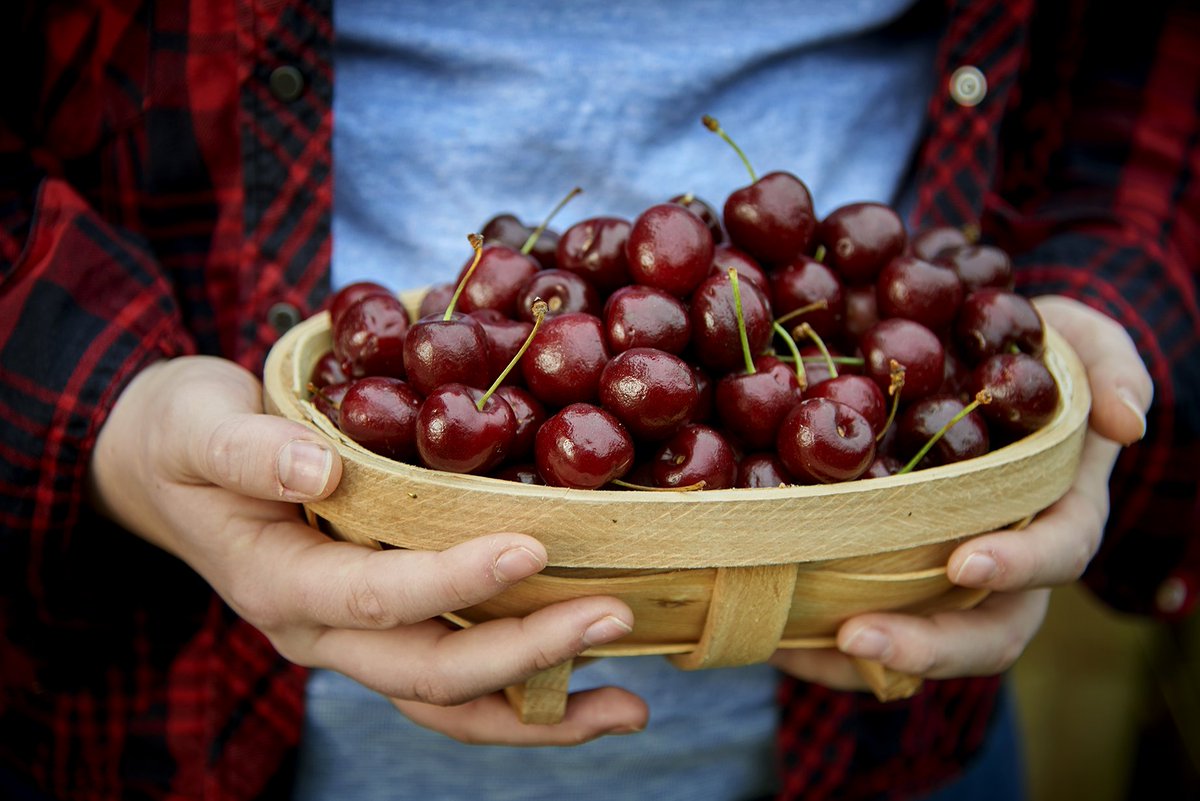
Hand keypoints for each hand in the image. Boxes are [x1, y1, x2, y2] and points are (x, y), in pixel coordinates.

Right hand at [89, 355, 647, 742]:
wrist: (169, 469)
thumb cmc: (187, 437)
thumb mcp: (197, 426)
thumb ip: (248, 448)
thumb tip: (322, 466)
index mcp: (279, 582)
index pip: (376, 597)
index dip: (453, 580)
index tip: (531, 545)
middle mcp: (321, 631)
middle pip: (429, 672)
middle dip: (527, 653)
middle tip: (616, 616)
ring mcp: (353, 641)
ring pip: (449, 702)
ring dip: (539, 708)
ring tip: (628, 707)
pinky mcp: (383, 630)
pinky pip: (454, 683)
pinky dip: (523, 693)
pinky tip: (592, 686)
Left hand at [770, 295, 1152, 687]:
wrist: (973, 366)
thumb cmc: (1035, 359)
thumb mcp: (1082, 345)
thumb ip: (1111, 370)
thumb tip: (1128, 422)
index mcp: (1059, 516)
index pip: (1058, 553)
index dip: (1020, 564)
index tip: (966, 560)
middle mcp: (1008, 566)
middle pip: (984, 633)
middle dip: (926, 646)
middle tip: (856, 636)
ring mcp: (948, 579)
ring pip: (921, 645)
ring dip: (861, 659)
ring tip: (791, 649)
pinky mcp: (892, 576)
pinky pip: (865, 623)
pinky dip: (819, 644)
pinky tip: (769, 633)